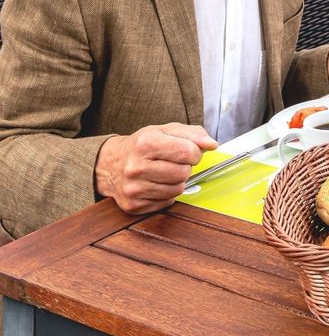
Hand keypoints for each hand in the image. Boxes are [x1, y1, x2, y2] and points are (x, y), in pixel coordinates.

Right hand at [94, 123, 216, 213]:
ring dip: (177, 181)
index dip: (195, 152)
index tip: (188, 151)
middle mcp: (136, 166)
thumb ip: (193, 134)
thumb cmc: (142, 146)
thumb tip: (212, 144)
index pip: (188, 152)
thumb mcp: (166, 130)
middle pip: (184, 172)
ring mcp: (133, 188)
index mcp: (146, 143)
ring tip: (164, 173)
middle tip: (173, 162)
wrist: (109, 164)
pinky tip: (155, 184)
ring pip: (177, 189)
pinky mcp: (133, 205)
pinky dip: (166, 194)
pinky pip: (166, 202)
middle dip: (185, 167)